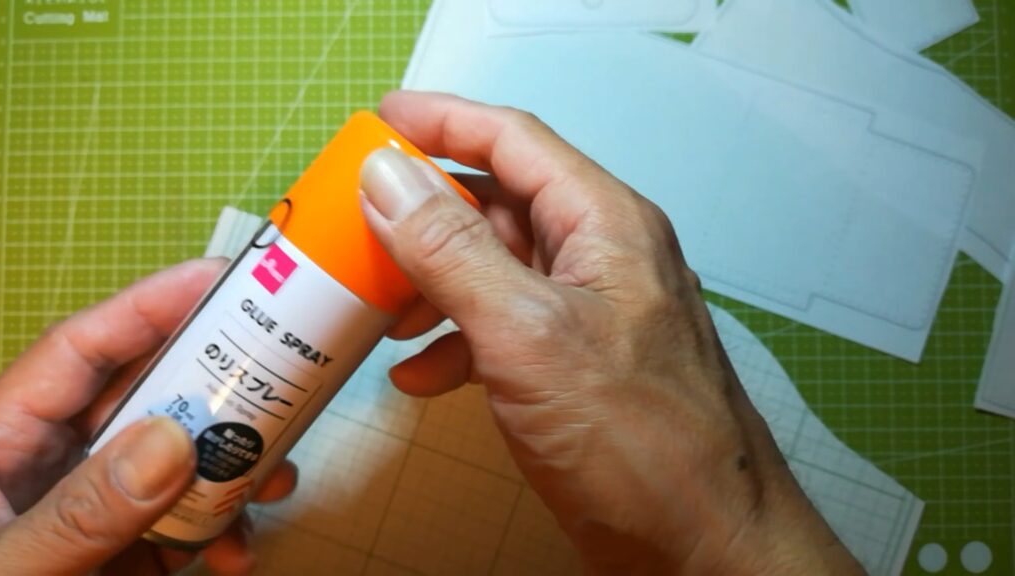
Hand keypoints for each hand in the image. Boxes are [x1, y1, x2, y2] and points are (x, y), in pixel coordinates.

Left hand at [0, 259, 297, 574]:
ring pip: (177, 460)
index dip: (150, 304)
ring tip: (274, 485)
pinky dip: (220, 534)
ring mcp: (91, 508)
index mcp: (1, 439)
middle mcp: (51, 462)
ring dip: (232, 471)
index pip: (81, 350)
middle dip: (216, 394)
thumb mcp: (8, 570)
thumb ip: (80, 513)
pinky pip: (180, 523)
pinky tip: (237, 556)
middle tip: (282, 388)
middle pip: (147, 396)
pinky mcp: (119, 551)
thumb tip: (172, 441)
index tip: (221, 280)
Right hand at [359, 91, 864, 574]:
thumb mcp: (527, 333)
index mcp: (604, 224)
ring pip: (494, 270)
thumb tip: (388, 178)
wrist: (701, 545)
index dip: (443, 121)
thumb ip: (453, 252)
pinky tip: (420, 375)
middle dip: (425, 215)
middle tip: (359, 226)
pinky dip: (456, 342)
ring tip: (383, 311)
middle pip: (499, 205)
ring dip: (433, 283)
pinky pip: (504, 328)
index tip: (378, 121)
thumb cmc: (640, 440)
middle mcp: (600, 257)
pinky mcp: (576, 365)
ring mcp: (589, 314)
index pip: (515, 141)